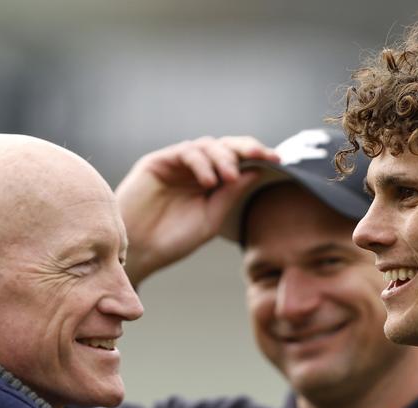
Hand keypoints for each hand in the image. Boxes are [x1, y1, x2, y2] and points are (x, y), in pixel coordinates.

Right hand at [115, 136, 278, 286]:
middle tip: (263, 156)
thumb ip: (231, 194)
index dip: (258, 156)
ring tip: (229, 178)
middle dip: (246, 148)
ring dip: (223, 158)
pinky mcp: (158, 162)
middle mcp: (196, 169)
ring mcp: (177, 164)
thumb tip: (258, 170)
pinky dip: (201, 163)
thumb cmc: (173, 239)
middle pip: (225, 146)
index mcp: (211, 183)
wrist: (139, 251)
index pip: (238, 161)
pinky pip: (186, 152)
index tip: (279, 160)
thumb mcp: (211, 218)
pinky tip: (209, 181)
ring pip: (207, 146)